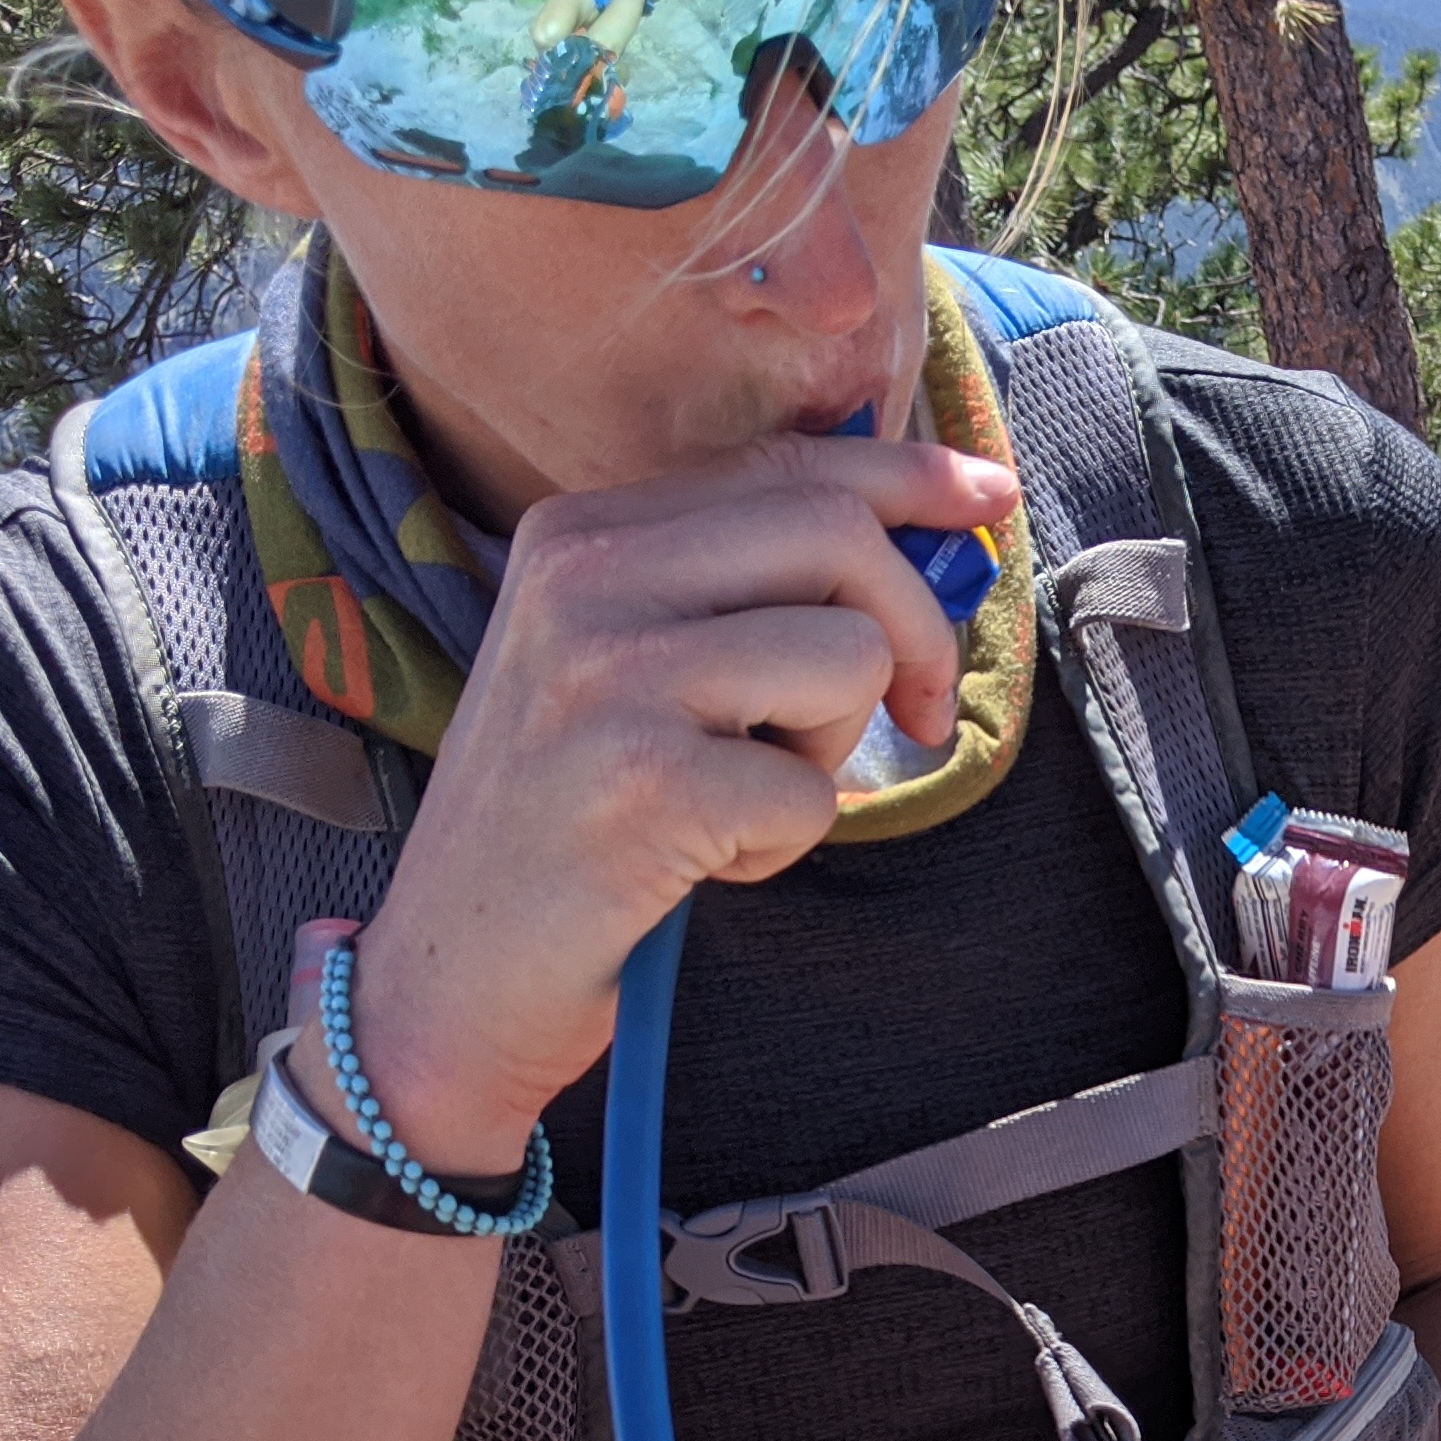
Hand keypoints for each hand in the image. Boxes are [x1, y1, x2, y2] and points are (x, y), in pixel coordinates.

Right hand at [326, 431, 1016, 1169]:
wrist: (451, 976)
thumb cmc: (569, 825)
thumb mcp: (629, 668)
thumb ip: (744, 589)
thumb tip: (933, 532)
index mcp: (580, 534)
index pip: (785, 465)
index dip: (909, 475)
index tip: (988, 501)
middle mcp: (583, 581)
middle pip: (837, 534)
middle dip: (915, 628)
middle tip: (916, 716)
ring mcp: (606, 678)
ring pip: (844, 656)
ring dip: (830, 750)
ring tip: (742, 796)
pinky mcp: (643, 785)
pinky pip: (811, 792)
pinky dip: (783, 843)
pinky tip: (702, 860)